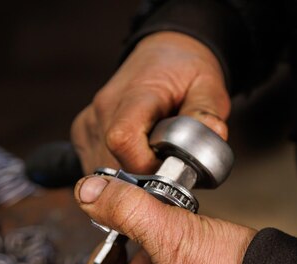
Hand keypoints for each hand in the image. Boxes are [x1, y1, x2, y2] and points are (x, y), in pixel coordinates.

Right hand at [71, 31, 229, 174]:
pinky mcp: (83, 132)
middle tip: (168, 161)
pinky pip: (97, 165)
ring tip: (153, 155)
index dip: (146, 165)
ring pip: (104, 170)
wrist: (164, 54)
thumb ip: (208, 112)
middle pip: (113, 164)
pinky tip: (136, 156)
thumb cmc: (185, 71)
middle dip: (143, 176)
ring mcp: (90, 121)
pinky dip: (118, 170)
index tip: (168, 165)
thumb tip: (213, 136)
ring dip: (130, 175)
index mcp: (135, 95)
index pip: (122, 140)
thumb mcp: (209, 85)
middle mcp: (104, 109)